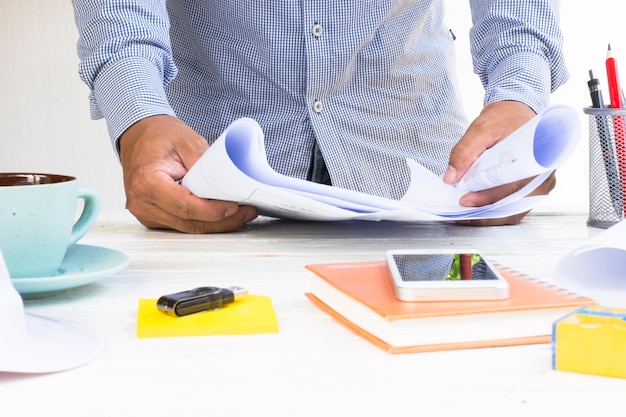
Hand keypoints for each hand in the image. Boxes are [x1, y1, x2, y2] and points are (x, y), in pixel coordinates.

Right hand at [118, 115, 257, 232]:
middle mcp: (142, 202)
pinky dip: (203, 221)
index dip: (213, 211)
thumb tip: (227, 184)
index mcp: (146, 182)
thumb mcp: (186, 141)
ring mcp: (146, 213)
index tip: (234, 207)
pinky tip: (221, 214)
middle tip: (246, 212)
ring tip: (240, 214)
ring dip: (215, 224)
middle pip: (188, 223)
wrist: (139, 136)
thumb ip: (204, 164)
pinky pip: (182, 225)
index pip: (184, 206)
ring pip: (188, 228)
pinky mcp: (154, 217)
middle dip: (221, 221)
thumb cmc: (158, 135)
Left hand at [443, 101, 555, 225]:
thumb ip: (464, 152)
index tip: (465, 201)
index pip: (511, 188)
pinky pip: (514, 206)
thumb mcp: (480, 129)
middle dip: (485, 212)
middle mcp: (542, 176)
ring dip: (489, 214)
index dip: (486, 199)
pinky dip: (495, 209)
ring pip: (514, 210)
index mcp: (537, 159)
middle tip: (460, 210)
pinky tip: (478, 207)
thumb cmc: (505, 118)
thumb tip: (451, 178)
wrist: (516, 112)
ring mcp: (538, 185)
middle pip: (514, 206)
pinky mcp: (531, 189)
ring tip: (466, 211)